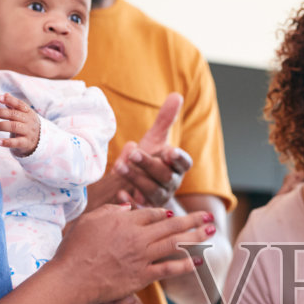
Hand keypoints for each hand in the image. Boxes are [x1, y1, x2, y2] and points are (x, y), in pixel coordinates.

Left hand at [0, 93, 40, 156]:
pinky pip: (16, 142)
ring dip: (0, 126)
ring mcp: (28, 132)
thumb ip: (14, 105)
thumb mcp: (24, 114)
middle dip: (0, 112)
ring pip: (14, 127)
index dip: (9, 100)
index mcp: (28, 112)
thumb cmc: (27, 125)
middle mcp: (29, 121)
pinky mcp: (26, 143)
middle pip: (14, 115)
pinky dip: (7, 142)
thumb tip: (5, 94)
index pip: (19, 104)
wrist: (40, 141)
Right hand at [56, 204, 212, 303]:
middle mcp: (138, 237)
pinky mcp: (143, 276)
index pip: (152, 213)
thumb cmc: (75, 248)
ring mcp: (142, 256)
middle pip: (171, 224)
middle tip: (208, 216)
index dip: (165, 213)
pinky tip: (198, 261)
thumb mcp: (89, 220)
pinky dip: (185, 265)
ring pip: (175, 243)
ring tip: (212, 232)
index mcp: (125, 221)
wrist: (73, 277)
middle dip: (193, 219)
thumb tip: (126, 207)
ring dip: (196, 237)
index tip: (174, 214)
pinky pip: (169, 269)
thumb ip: (110, 211)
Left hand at [114, 93, 192, 207]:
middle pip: (165, 176)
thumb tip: (176, 95)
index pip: (184, 163)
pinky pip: (139, 208)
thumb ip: (165, 120)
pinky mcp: (144, 208)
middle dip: (149, 164)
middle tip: (135, 153)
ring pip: (151, 190)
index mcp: (177, 166)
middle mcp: (171, 183)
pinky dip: (130, 202)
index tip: (169, 151)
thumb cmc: (152, 161)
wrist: (143, 191)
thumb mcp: (157, 140)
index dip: (179, 158)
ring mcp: (158, 197)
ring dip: (135, 178)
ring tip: (119, 166)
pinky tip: (120, 193)